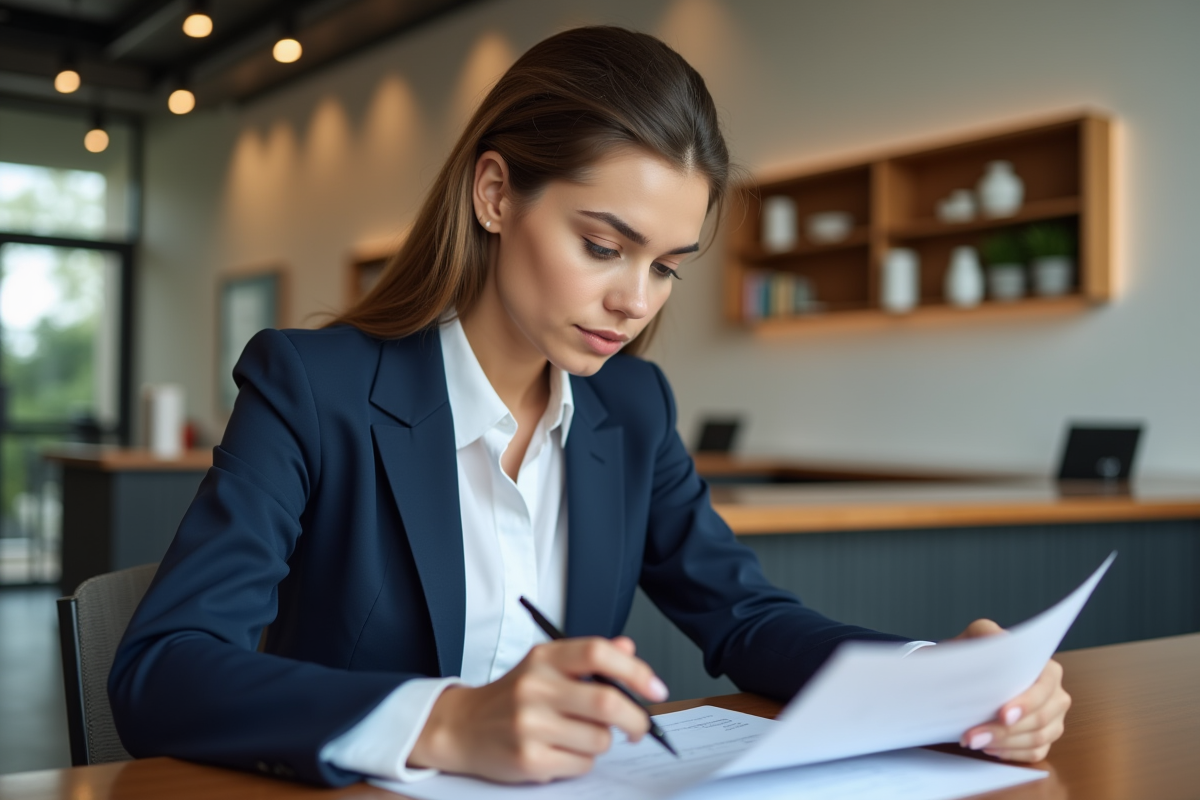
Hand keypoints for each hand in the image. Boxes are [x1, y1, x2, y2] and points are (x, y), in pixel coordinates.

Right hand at [408, 636, 667, 782]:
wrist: (461, 726)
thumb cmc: (511, 695)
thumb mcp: (545, 666)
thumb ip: (587, 657)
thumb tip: (629, 647)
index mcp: (544, 658)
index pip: (598, 652)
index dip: (635, 669)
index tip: (656, 689)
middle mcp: (536, 687)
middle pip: (607, 702)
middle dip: (636, 720)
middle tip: (640, 728)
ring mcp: (530, 725)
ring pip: (600, 739)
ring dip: (602, 742)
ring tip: (581, 736)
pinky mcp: (529, 759)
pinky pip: (582, 764)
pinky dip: (583, 761)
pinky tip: (562, 751)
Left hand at [952, 619, 1070, 762]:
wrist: (968, 671)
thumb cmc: (976, 654)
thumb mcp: (976, 636)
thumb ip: (986, 633)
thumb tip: (998, 640)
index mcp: (1047, 670)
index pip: (1044, 688)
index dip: (1025, 703)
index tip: (1002, 714)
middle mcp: (1055, 695)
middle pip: (1040, 719)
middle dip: (1004, 730)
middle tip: (973, 735)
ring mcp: (1053, 719)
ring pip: (1037, 739)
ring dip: (1003, 743)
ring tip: (974, 741)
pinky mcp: (1044, 738)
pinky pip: (1035, 754)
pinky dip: (1011, 753)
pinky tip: (989, 747)